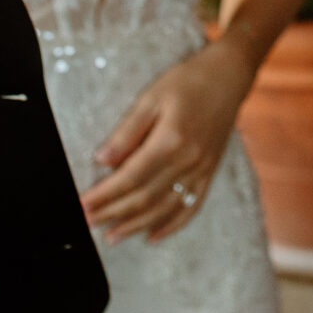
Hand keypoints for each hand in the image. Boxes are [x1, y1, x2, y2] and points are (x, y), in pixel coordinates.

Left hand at [81, 43, 256, 242]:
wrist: (229, 76)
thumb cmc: (187, 81)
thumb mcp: (151, 97)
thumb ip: (127, 131)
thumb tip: (102, 160)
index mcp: (171, 140)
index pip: (130, 177)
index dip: (104, 195)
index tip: (82, 205)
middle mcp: (188, 161)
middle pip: (145, 197)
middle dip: (113, 213)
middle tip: (87, 222)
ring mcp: (202, 170)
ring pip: (165, 208)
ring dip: (136, 225)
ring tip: (112, 236)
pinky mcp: (210, 173)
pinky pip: (191, 207)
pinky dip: (171, 225)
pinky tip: (153, 236)